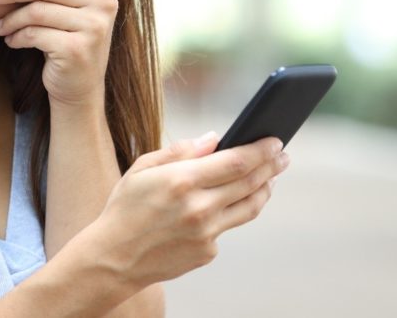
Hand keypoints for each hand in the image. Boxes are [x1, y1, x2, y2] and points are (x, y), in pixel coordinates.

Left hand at [0, 0, 116, 107]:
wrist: (78, 86)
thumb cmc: (72, 38)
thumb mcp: (81, 1)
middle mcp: (106, 2)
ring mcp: (95, 27)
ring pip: (37, 10)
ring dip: (10, 18)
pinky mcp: (78, 49)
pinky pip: (35, 34)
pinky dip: (17, 37)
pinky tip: (11, 41)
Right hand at [84, 134, 289, 287]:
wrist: (113, 258)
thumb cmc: (125, 206)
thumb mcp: (143, 168)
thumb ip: (181, 151)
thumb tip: (215, 138)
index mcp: (182, 181)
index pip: (236, 161)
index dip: (261, 150)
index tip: (275, 141)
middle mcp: (199, 208)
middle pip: (250, 183)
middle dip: (271, 166)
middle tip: (283, 156)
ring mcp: (206, 233)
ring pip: (249, 207)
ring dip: (264, 189)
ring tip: (270, 178)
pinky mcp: (207, 252)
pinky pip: (227, 227)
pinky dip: (232, 211)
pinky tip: (232, 202)